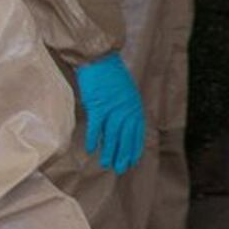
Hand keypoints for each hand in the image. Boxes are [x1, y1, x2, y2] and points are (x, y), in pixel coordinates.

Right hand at [72, 54, 146, 176]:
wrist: (100, 59)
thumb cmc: (111, 74)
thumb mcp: (127, 91)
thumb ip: (128, 108)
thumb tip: (125, 124)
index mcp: (135, 106)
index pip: (137, 133)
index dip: (135, 148)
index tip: (132, 161)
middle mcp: (126, 110)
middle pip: (125, 138)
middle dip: (123, 155)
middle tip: (120, 169)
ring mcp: (112, 109)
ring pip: (111, 136)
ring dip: (109, 152)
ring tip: (106, 164)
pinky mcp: (97, 106)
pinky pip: (96, 127)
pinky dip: (93, 139)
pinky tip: (91, 149)